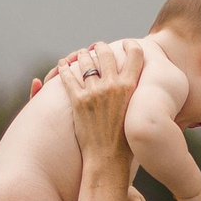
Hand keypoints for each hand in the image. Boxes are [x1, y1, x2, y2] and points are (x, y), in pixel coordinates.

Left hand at [56, 41, 139, 163]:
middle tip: (98, 46)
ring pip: (85, 62)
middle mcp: (113, 85)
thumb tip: (137, 81)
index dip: (131, 45)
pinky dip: (64, 68)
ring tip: (80, 54)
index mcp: (131, 86)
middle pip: (106, 53)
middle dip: (101, 47)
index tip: (126, 43)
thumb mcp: (136, 110)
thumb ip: (135, 92)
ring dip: (82, 55)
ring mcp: (94, 92)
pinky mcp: (78, 101)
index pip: (135, 54)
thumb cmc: (125, 138)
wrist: (108, 157)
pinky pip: (68, 78)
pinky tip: (63, 64)